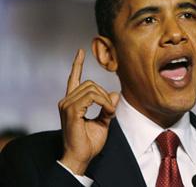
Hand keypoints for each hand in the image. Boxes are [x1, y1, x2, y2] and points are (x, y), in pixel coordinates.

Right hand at [58, 49, 118, 174]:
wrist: (81, 156)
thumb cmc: (88, 142)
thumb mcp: (103, 121)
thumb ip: (107, 107)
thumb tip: (115, 94)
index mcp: (72, 102)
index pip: (73, 78)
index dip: (77, 64)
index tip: (80, 52)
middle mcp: (67, 101)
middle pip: (90, 83)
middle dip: (105, 94)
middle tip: (111, 109)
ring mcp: (67, 104)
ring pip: (91, 88)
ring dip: (105, 99)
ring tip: (109, 112)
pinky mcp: (71, 110)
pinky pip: (91, 96)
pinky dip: (103, 102)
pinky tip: (107, 111)